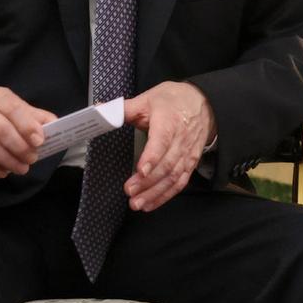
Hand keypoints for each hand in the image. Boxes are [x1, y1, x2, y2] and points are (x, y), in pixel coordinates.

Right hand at [0, 88, 55, 179]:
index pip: (13, 108)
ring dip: (8, 161)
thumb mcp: (7, 104)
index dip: (27, 125)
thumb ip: (31, 114)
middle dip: (20, 148)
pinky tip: (1, 172)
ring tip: (20, 168)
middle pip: (2, 131)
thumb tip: (53, 123)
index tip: (39, 140)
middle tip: (31, 159)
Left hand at [123, 82, 215, 211]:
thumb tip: (99, 110)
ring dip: (155, 193)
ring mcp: (187, 154)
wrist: (203, 103)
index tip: (140, 170)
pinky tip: (151, 204)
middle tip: (129, 191)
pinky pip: (180, 182)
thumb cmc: (174, 100)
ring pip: (173, 177)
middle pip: (166, 164)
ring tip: (137, 203)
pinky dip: (166, 195)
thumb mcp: (148, 99)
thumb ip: (123, 108)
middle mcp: (180, 140)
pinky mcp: (190, 163)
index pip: (162, 141)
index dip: (151, 157)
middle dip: (148, 181)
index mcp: (169, 121)